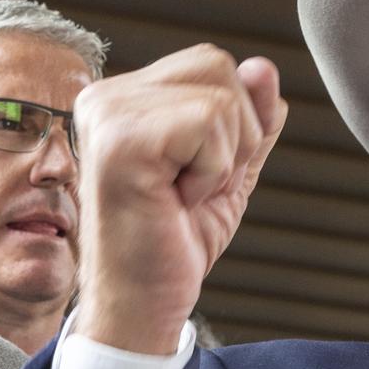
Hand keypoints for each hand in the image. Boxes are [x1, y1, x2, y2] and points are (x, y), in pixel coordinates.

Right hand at [71, 45, 286, 353]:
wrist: (143, 304)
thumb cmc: (175, 242)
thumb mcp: (230, 168)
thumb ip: (251, 117)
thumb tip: (262, 67)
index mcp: (124, 97)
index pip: (211, 64)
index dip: (233, 122)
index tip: (196, 175)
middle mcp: (106, 97)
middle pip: (218, 66)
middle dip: (233, 135)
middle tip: (192, 186)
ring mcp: (108, 114)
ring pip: (220, 95)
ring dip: (223, 158)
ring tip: (181, 193)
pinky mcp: (120, 139)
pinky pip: (209, 122)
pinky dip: (213, 171)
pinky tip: (175, 199)